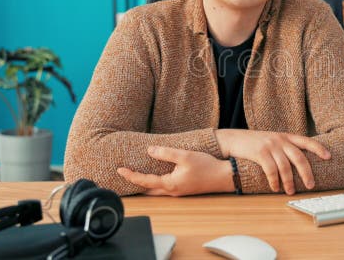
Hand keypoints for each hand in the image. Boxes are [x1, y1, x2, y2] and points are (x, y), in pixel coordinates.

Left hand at [117, 146, 233, 195]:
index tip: (120, 170)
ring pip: (156, 191)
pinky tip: (155, 177)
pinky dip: (155, 184)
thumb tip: (150, 150)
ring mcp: (178, 192)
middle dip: (135, 184)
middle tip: (124, 176)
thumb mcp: (185, 156)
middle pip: (147, 190)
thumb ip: (166, 153)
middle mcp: (172, 191)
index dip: (131, 175)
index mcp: (170, 184)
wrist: (224, 177)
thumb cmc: (206, 166)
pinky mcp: (184, 189)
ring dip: (145, 185)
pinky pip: (164, 189)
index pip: (144, 181)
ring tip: (136, 176)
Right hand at [215, 129, 330, 194]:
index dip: (319, 148)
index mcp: (286, 136)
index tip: (328, 157)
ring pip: (285, 166)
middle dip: (306, 173)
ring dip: (289, 181)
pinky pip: (271, 170)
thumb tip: (299, 164)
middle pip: (299, 157)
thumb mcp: (273, 141)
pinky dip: (274, 181)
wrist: (234, 139)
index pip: (307, 141)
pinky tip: (275, 188)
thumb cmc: (255, 143)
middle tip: (311, 185)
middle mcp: (280, 140)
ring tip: (290, 191)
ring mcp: (270, 145)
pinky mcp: (260, 152)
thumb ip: (285, 147)